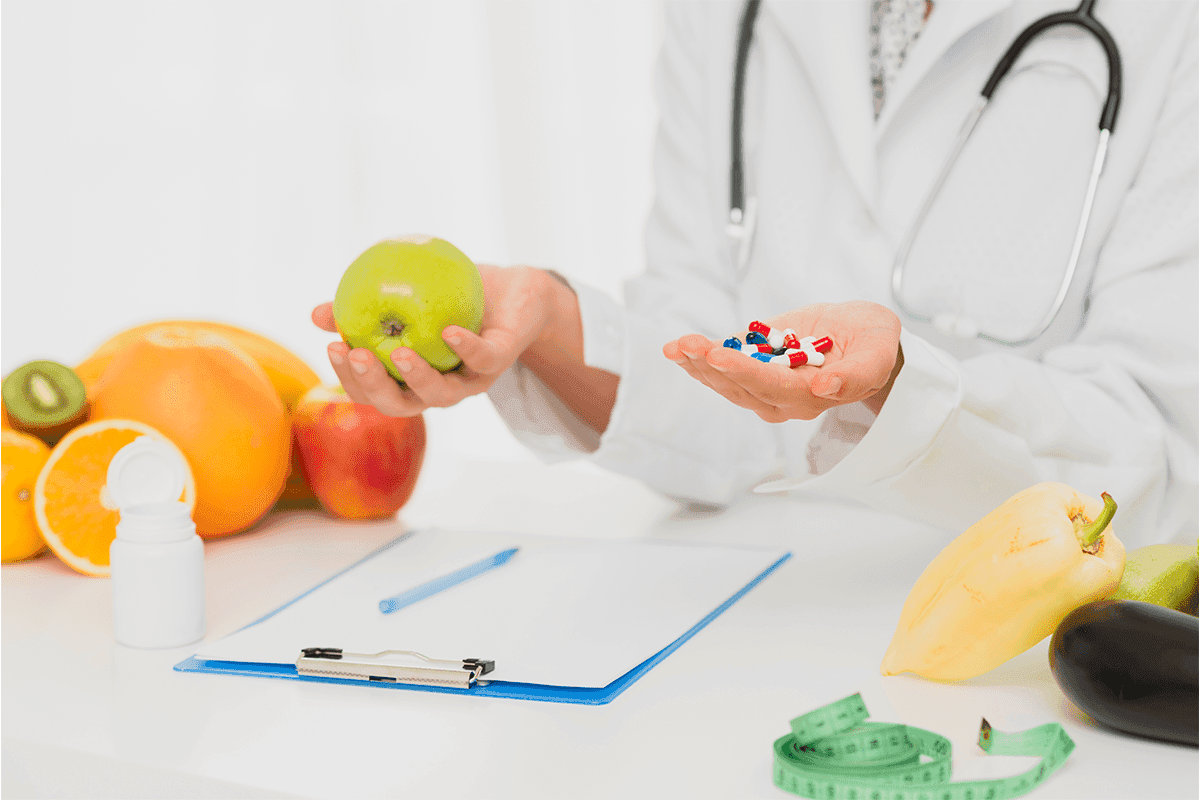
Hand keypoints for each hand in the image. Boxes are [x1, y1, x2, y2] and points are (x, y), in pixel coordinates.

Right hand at [312, 265, 554, 416]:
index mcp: (411, 378)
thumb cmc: (453, 296)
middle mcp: (439, 387)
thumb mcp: (405, 295)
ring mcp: (471, 379)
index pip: (373, 392)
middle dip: (376, 387)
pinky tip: (448, 332)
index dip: (350, 379)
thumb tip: (315, 314)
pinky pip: (483, 359)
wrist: (514, 291)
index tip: (332, 348)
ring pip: (443, 395)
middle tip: (356, 356)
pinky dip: (466, 348)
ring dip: (418, 377)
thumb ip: (363, 306)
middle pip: (402, 405)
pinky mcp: (500, 360)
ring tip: (400, 353)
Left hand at [662, 301, 901, 421]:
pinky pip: (722, 365)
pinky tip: (679, 349)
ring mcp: (763, 383)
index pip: (772, 387)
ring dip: (698, 363)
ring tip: (678, 346)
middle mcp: (781, 397)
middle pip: (740, 386)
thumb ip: (857, 375)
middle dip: (711, 365)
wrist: (863, 336)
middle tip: (688, 345)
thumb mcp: (878, 354)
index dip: (744, 372)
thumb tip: (825, 387)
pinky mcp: (753, 364)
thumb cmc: (873, 345)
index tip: (719, 355)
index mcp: (811, 396)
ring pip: (725, 380)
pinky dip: (699, 357)